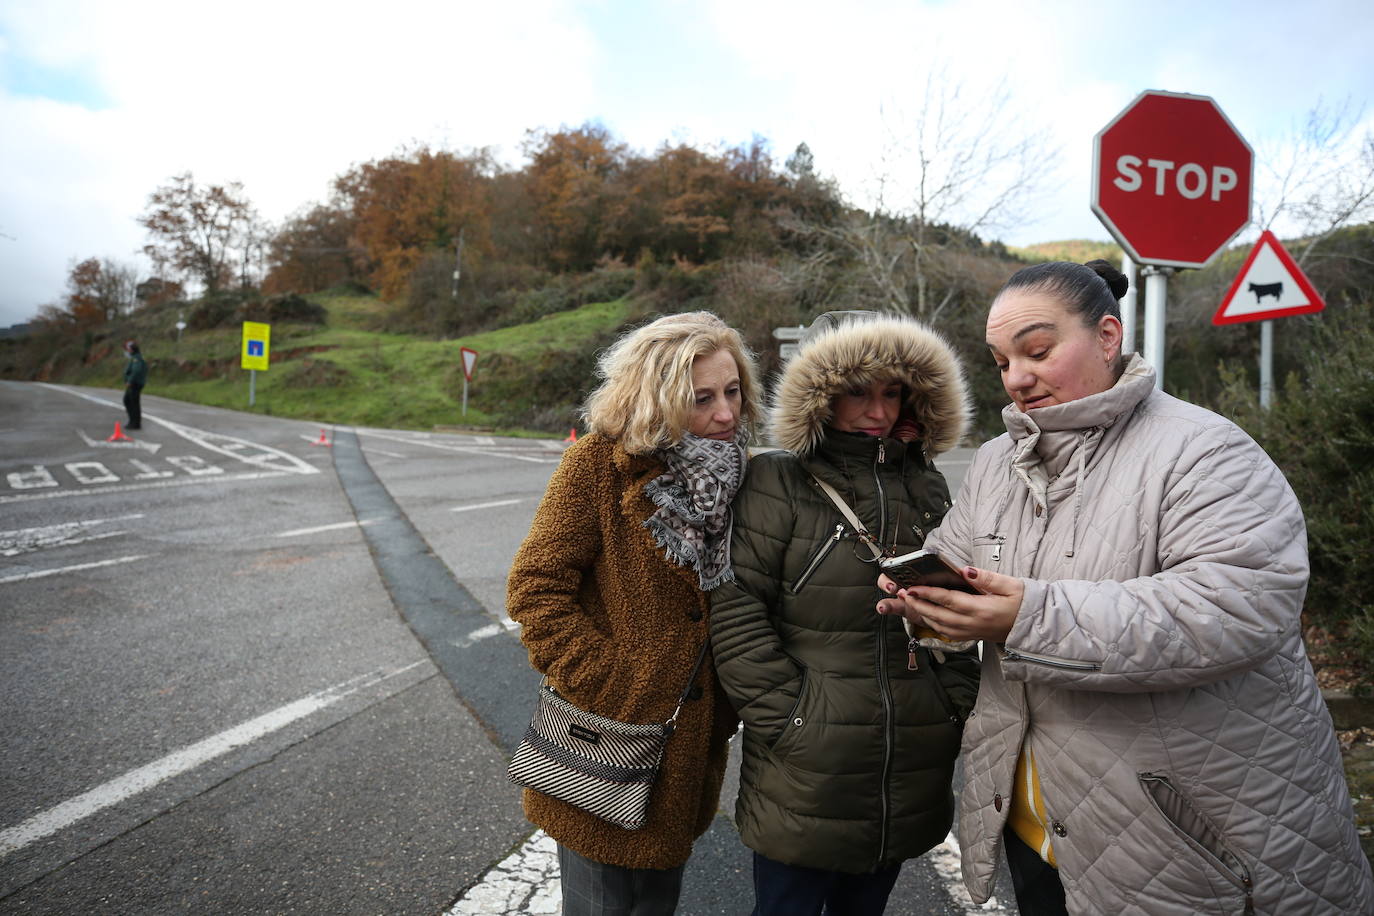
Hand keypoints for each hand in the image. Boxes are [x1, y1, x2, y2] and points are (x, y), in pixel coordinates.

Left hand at [876, 566, 1023, 641]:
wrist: (1034, 627)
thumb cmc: (1024, 603)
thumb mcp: (1010, 585)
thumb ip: (986, 578)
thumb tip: (964, 571)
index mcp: (981, 610)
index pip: (947, 601)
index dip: (927, 594)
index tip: (911, 587)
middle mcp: (973, 624)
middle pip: (937, 616)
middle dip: (917, 605)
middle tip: (901, 593)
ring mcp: (971, 632)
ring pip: (939, 626)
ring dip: (921, 615)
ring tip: (908, 602)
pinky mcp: (971, 636)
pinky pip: (946, 632)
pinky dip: (932, 623)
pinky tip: (925, 615)